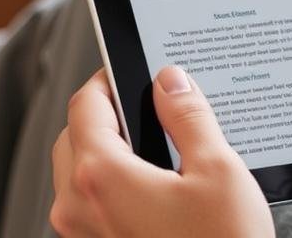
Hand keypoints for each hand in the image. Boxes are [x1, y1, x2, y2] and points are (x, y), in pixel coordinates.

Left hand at [50, 67, 273, 237]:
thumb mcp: (218, 170)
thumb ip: (188, 116)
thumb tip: (170, 80)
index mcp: (101, 175)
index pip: (84, 104)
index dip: (107, 78)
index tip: (131, 70)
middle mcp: (78, 206)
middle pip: (74, 136)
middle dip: (104, 114)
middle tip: (149, 105)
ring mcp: (83, 234)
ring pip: (76, 173)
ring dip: (106, 151)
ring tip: (157, 149)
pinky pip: (88, 204)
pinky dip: (110, 185)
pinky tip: (155, 187)